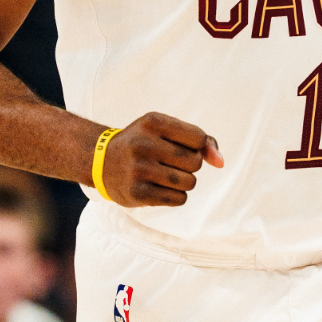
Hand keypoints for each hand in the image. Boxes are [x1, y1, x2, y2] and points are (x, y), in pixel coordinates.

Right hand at [100, 112, 223, 206]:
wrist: (101, 162)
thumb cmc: (143, 143)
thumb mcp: (166, 130)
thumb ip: (200, 140)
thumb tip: (221, 162)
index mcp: (152, 122)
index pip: (198, 138)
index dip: (197, 146)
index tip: (181, 146)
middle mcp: (143, 144)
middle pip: (195, 162)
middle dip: (190, 165)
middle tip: (171, 162)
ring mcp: (139, 170)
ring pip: (190, 183)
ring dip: (184, 182)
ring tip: (166, 175)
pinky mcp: (137, 194)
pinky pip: (179, 199)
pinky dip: (176, 195)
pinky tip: (160, 188)